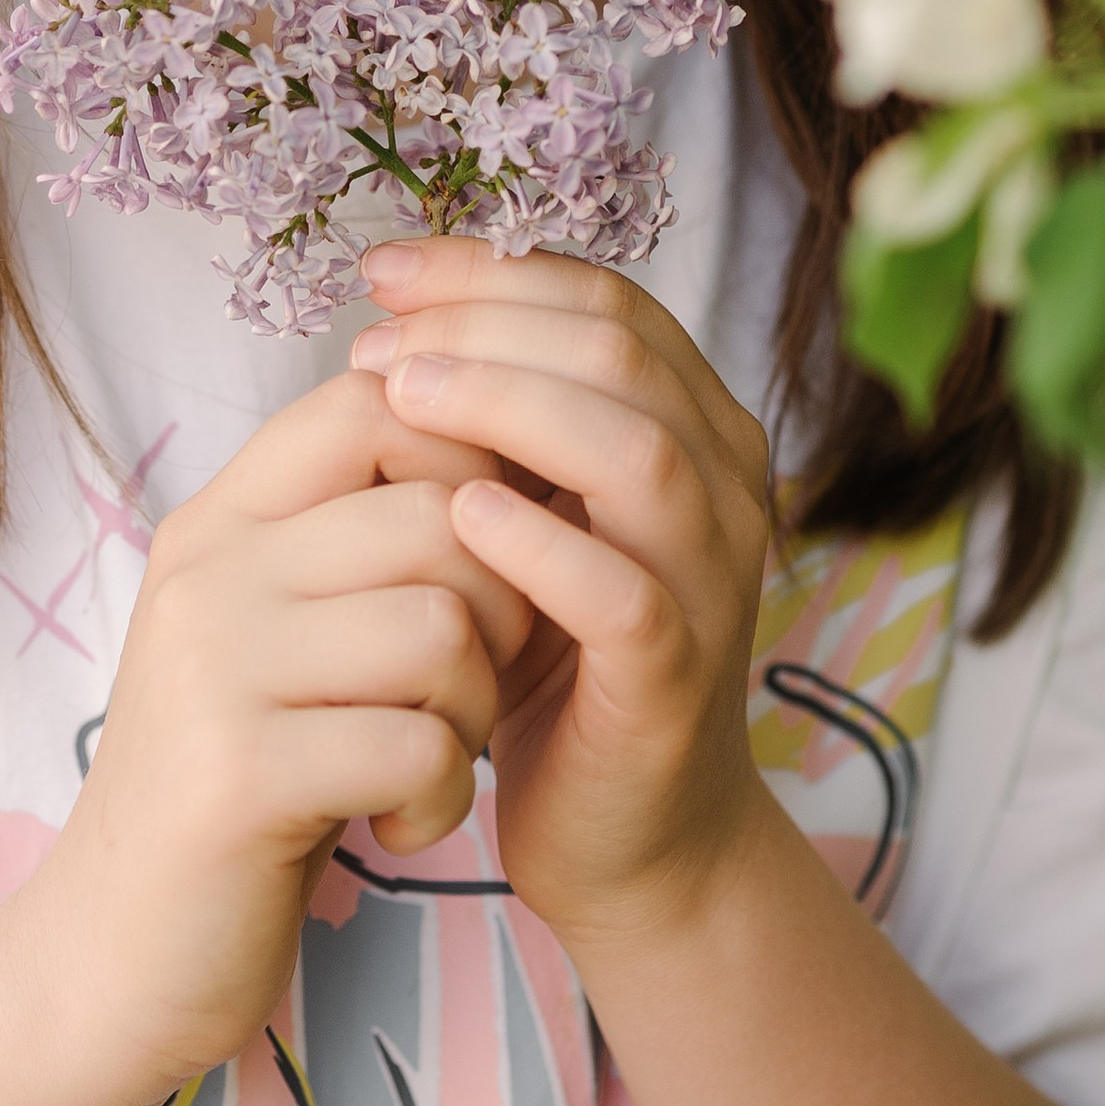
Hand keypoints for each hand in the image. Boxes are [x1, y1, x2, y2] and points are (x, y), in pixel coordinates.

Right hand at [23, 374, 508, 1090]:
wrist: (113, 952)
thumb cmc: (236, 784)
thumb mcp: (273, 639)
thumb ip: (350, 546)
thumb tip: (500, 458)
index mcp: (218, 523)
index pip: (372, 400)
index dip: (468, 464)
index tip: (478, 567)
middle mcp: (207, 572)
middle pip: (440, 514)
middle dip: (501, 613)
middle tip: (464, 696)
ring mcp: (213, 668)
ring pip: (444, 625)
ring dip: (475, 712)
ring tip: (428, 761)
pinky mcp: (240, 774)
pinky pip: (418, 742)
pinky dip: (438, 798)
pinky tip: (398, 825)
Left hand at [350, 241, 770, 953]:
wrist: (623, 833)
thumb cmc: (556, 657)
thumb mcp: (528, 514)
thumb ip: (499, 423)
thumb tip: (392, 313)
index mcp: (695, 428)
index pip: (605, 303)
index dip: (491, 272)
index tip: (382, 271)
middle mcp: (728, 487)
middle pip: (620, 353)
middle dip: (487, 324)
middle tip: (376, 340)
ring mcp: (714, 582)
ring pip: (638, 451)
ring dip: (511, 406)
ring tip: (403, 395)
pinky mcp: (677, 678)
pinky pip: (625, 594)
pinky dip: (542, 544)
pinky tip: (461, 515)